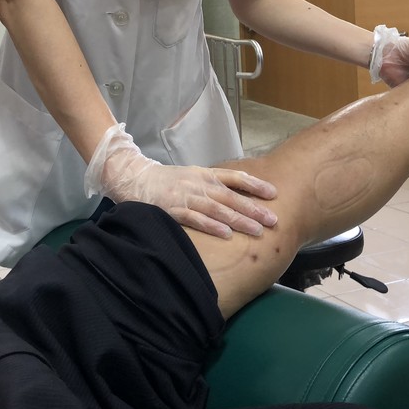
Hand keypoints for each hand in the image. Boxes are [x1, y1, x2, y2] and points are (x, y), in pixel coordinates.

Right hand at [83, 124, 277, 237]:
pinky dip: (212, 226)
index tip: (274, 193)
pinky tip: (226, 234)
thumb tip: (237, 197)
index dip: (255, 185)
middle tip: (274, 220)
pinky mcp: (174, 209)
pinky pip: (196, 219)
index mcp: (205, 174)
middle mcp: (199, 184)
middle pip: (232, 196)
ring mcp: (187, 196)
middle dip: (254, 208)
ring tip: (257, 230)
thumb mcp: (192, 177)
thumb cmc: (165, 181)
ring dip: (239, 220)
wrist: (134, 178)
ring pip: (218, 209)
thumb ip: (211, 185)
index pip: (235, 177)